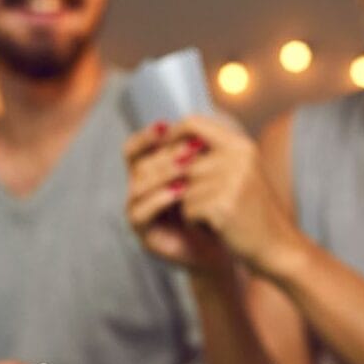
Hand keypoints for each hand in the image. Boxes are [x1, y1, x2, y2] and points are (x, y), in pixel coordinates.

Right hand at [124, 120, 233, 270]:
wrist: (228, 244)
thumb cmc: (218, 205)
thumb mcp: (209, 173)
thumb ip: (197, 150)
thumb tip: (195, 119)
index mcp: (150, 172)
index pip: (135, 148)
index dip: (146, 137)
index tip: (166, 127)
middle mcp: (139, 190)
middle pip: (138, 165)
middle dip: (164, 155)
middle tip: (190, 151)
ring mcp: (138, 212)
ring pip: (137, 186)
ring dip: (163, 174)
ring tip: (188, 168)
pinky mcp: (143, 233)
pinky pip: (140, 212)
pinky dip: (159, 200)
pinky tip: (180, 192)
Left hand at [171, 117, 306, 277]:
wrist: (277, 246)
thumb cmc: (251, 211)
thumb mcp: (237, 174)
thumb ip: (209, 156)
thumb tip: (165, 140)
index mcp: (240, 145)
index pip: (193, 123)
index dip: (172, 135)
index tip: (162, 151)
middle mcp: (237, 158)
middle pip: (180, 161)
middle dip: (178, 184)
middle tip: (194, 200)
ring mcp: (231, 181)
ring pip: (181, 188)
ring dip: (189, 206)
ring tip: (213, 216)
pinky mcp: (222, 205)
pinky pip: (187, 209)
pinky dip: (195, 222)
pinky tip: (216, 228)